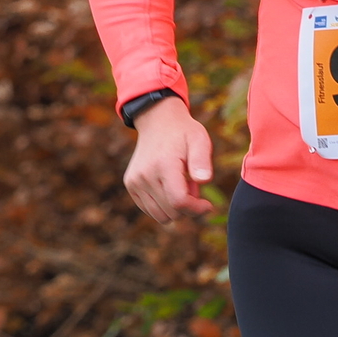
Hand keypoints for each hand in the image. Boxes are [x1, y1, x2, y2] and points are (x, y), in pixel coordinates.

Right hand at [122, 98, 214, 225]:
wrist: (158, 120)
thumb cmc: (183, 133)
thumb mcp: (199, 139)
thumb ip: (202, 160)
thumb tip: (204, 180)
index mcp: (164, 164)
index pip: (179, 202)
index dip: (196, 209)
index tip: (207, 204)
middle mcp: (145, 175)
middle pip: (171, 212)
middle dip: (187, 205)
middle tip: (192, 185)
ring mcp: (135, 181)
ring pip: (160, 216)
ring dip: (175, 208)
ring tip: (180, 185)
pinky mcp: (131, 185)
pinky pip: (150, 210)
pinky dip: (163, 205)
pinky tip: (168, 186)